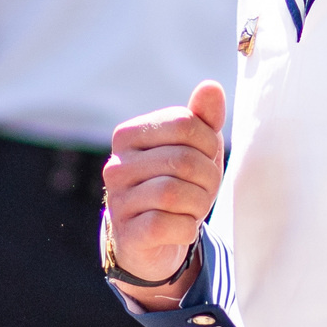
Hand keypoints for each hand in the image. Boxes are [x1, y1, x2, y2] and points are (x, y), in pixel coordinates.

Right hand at [102, 80, 227, 309]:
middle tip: (203, 190)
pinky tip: (181, 228)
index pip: (185, 123)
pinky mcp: (127, 233)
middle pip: (184, 160)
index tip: (205, 159)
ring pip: (176, 193)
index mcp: (128, 134)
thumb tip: (211, 87)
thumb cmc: (178, 184)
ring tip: (193, 208)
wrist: (155, 239)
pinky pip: (169, 224)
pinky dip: (187, 228)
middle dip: (208, 178)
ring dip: (199, 204)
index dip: (209, 143)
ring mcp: (117, 200)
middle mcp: (115, 164)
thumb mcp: (195, 149)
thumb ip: (203, 118)